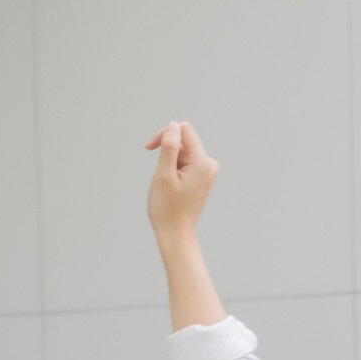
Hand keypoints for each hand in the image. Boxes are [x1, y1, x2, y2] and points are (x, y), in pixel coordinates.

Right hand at [146, 120, 218, 251]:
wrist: (175, 233)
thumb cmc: (167, 208)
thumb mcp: (163, 175)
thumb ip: (169, 147)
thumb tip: (173, 125)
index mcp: (202, 161)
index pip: (184, 129)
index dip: (164, 133)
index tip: (150, 148)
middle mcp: (210, 164)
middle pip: (184, 140)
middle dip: (167, 151)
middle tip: (160, 174)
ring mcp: (208, 171)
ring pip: (183, 152)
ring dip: (170, 162)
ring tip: (167, 183)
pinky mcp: (203, 177)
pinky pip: (186, 162)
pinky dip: (175, 169)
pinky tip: (172, 186)